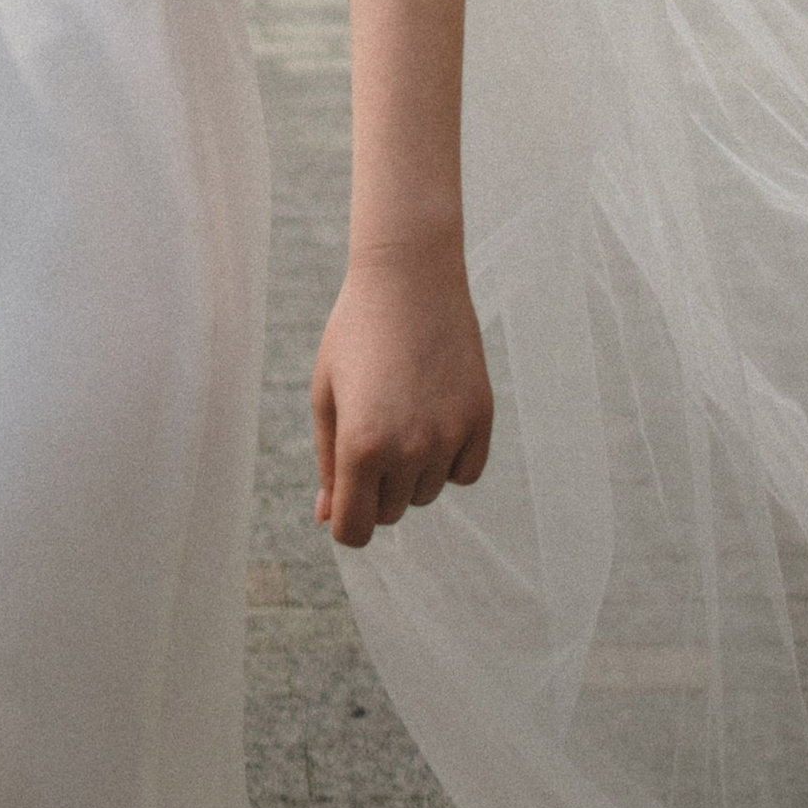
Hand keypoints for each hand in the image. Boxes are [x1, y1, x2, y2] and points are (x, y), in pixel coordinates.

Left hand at [311, 244, 492, 549]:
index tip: (345, 496)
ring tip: (402, 409)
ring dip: (413, 470)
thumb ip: (328, 462)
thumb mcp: (327, 394)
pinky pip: (465, 473)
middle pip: (390, 514)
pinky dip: (450, 458)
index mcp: (360, 446)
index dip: (345, 520)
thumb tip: (329, 520)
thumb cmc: (355, 332)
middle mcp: (408, 449)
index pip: (355, 531)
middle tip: (372, 428)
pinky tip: (434, 413)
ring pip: (427, 493)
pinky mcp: (480, 419)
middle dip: (376, 487)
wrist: (409, 275)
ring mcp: (449, 435)